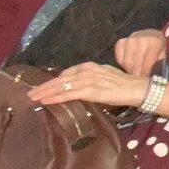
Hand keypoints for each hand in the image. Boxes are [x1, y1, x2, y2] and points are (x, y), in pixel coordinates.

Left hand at [28, 64, 143, 107]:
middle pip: (60, 78)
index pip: (67, 73)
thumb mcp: (105, 78)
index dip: (53, 80)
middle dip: (44, 86)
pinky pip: (68, 94)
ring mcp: (88, 80)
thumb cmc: (124, 85)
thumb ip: (92, 80)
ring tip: (33, 98)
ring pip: (61, 86)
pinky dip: (56, 97)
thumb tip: (81, 89)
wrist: (137, 88)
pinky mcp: (90, 90)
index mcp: (90, 67)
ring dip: (45, 92)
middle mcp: (87, 71)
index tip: (44, 87)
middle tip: (31, 93)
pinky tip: (46, 101)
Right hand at [112, 32, 166, 76]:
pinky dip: (123, 64)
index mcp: (154, 42)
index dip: (146, 73)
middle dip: (137, 74)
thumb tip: (153, 77)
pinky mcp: (121, 42)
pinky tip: (129, 64)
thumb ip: (159, 64)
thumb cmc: (157, 47)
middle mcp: (141, 40)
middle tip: (138, 79)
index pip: (147, 64)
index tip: (145, 79)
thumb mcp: (163, 54)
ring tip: (135, 72)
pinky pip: (119, 59)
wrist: (149, 35)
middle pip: (135, 64)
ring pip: (126, 63)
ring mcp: (129, 40)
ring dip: (130, 70)